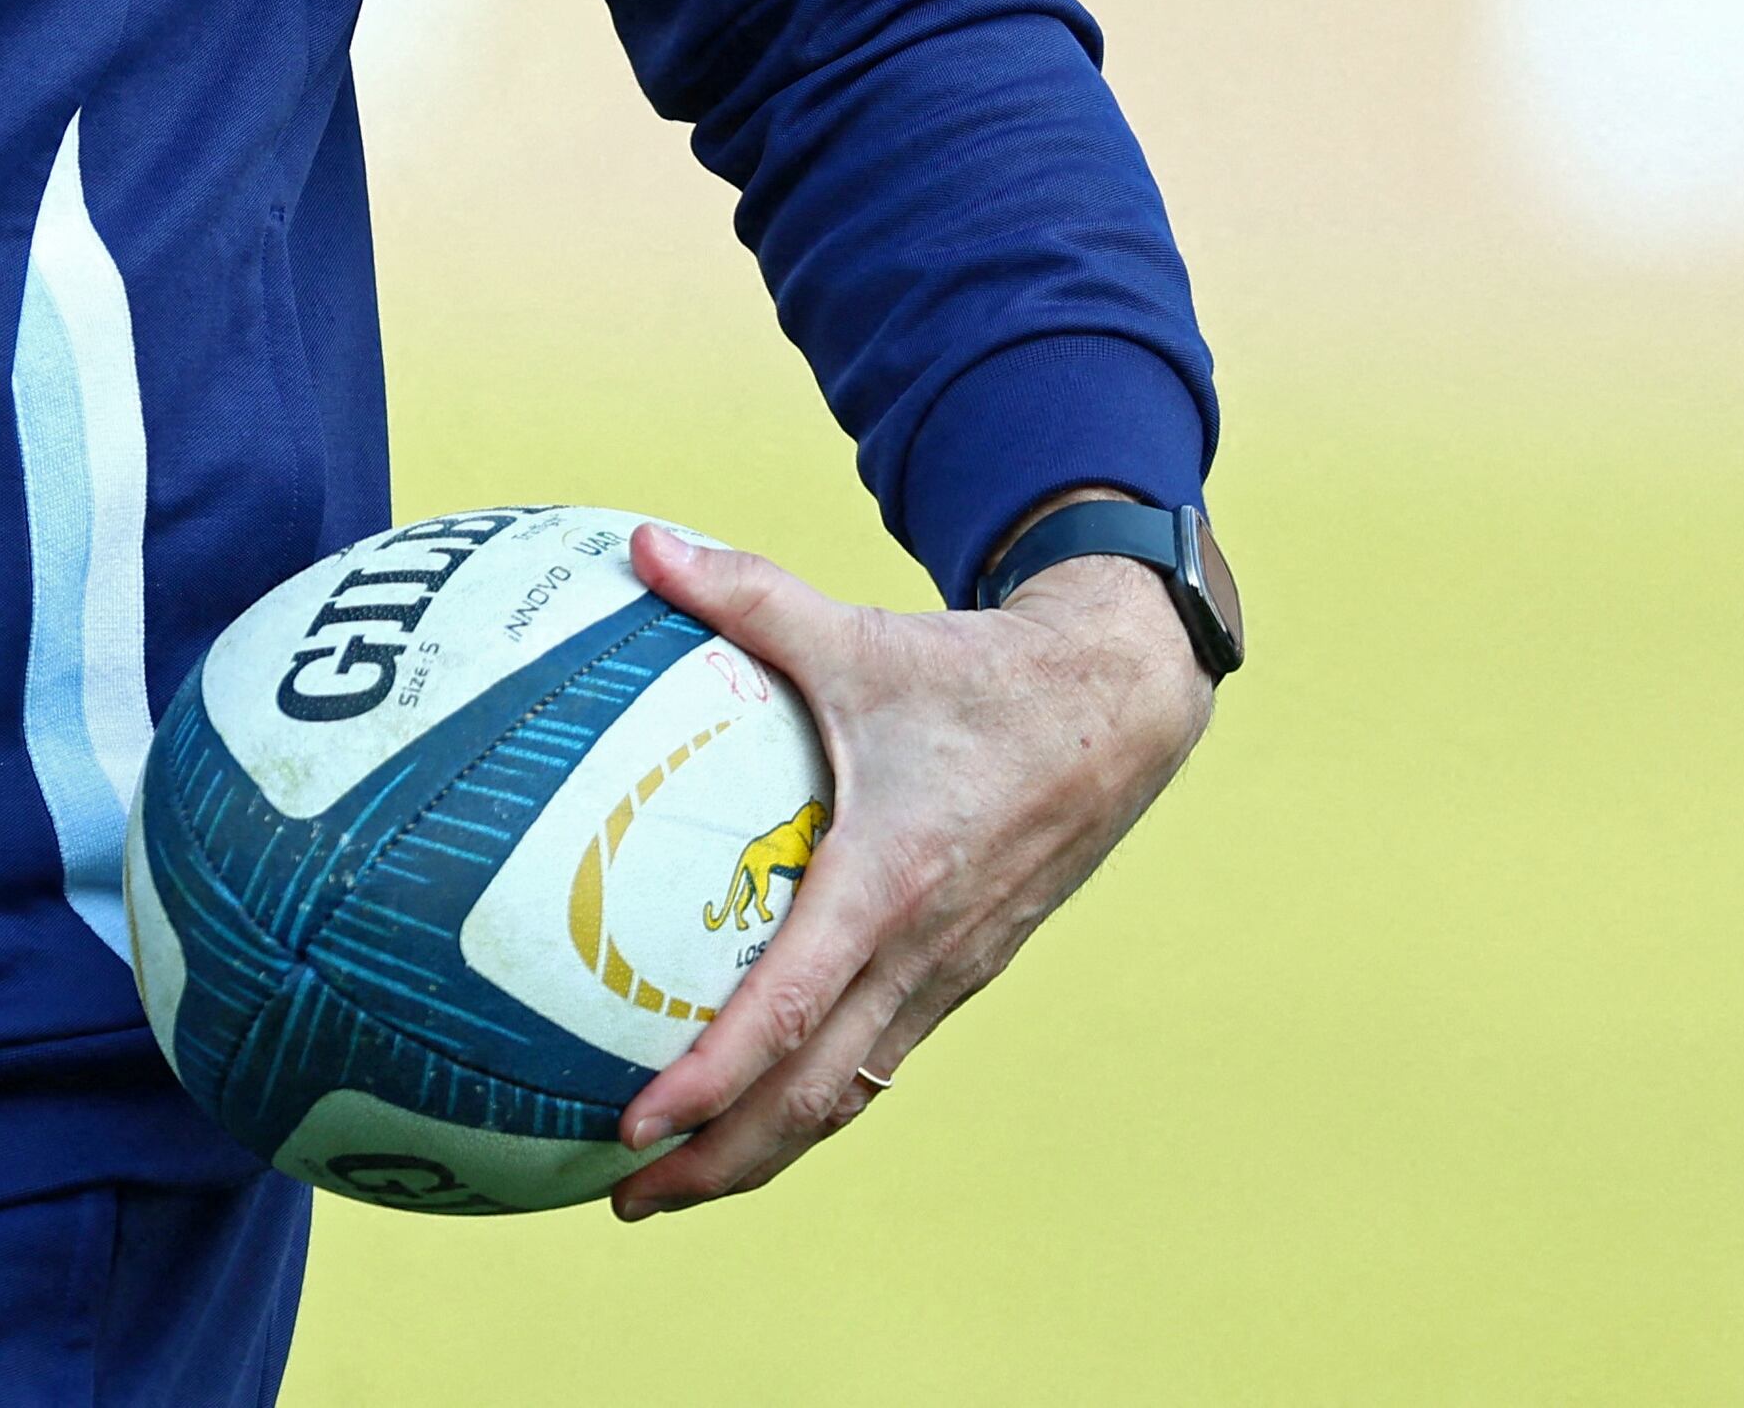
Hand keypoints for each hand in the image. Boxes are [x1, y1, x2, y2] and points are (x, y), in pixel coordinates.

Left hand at [606, 514, 1211, 1218]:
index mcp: (891, 880)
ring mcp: (949, 975)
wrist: (1119, 707)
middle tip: (624, 1201)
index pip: (788, 1007)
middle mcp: (924, 949)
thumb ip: (739, 591)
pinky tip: (746, 1115)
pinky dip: (808, 1104)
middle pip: (814, 1096)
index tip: (635, 1123)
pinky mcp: (961, 975)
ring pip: (848, 1095)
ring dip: (762, 1152)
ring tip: (665, 1188)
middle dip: (720, 1163)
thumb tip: (636, 543)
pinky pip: (875, 1060)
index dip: (711, 1077)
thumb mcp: (853, 632)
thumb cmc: (975, 671)